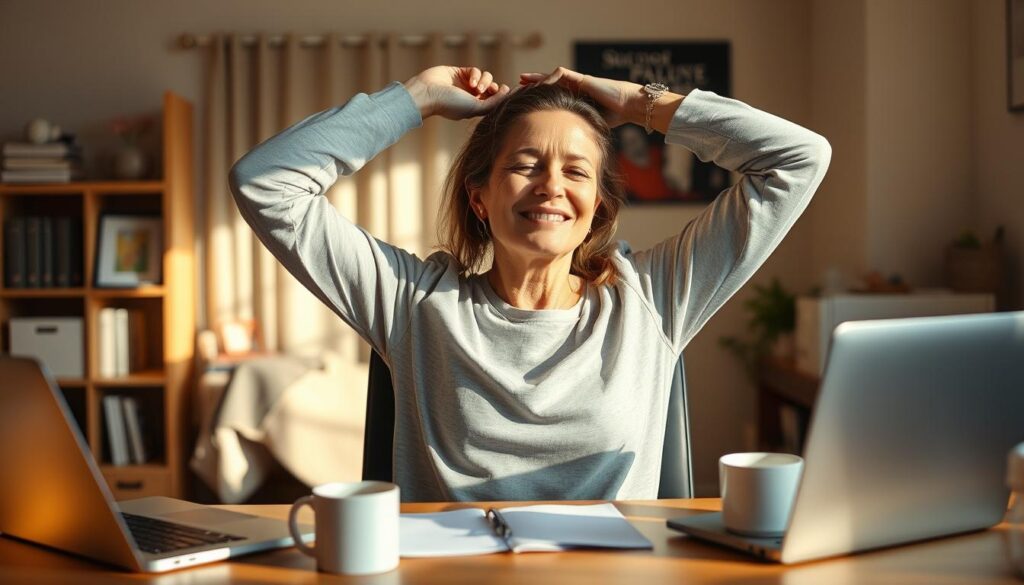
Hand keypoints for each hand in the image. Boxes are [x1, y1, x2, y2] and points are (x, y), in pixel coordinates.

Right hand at [404, 66, 509, 120]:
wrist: (428, 93)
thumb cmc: (450, 105)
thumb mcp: (475, 108)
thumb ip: (494, 102)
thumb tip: (507, 91)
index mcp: (475, 109)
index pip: (495, 101)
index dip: (502, 96)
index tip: (505, 92)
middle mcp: (471, 97)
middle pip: (492, 89)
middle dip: (494, 88)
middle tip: (491, 90)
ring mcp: (465, 84)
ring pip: (486, 78)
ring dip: (485, 81)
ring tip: (476, 88)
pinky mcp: (460, 72)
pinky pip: (476, 70)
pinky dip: (476, 74)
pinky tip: (470, 81)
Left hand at [518, 67, 643, 127]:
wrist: (628, 105)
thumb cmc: (615, 116)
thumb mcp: (590, 123)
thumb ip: (579, 129)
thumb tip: (569, 148)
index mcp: (576, 99)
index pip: (554, 96)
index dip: (540, 97)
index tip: (525, 100)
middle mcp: (575, 88)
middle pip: (550, 85)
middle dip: (534, 86)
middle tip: (518, 87)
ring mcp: (579, 82)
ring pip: (553, 78)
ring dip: (538, 78)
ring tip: (522, 79)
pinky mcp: (583, 79)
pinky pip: (564, 75)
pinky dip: (550, 75)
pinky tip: (539, 77)